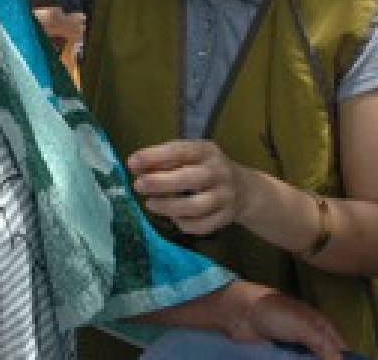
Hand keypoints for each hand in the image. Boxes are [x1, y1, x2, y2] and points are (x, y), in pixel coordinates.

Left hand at [128, 140, 251, 234]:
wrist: (245, 189)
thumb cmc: (206, 169)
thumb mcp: (191, 156)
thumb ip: (166, 160)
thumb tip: (136, 166)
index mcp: (206, 151)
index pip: (179, 151)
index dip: (154, 157)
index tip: (132, 163)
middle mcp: (218, 172)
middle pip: (188, 179)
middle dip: (160, 183)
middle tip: (138, 185)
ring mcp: (224, 196)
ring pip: (195, 206)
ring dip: (168, 207)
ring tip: (150, 204)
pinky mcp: (226, 217)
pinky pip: (202, 225)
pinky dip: (183, 224)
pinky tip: (173, 218)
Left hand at [223, 280, 345, 359]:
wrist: (241, 314)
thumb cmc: (275, 314)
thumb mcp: (304, 327)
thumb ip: (324, 345)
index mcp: (321, 326)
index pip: (342, 348)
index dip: (346, 359)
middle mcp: (311, 337)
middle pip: (326, 357)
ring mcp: (296, 347)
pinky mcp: (282, 355)